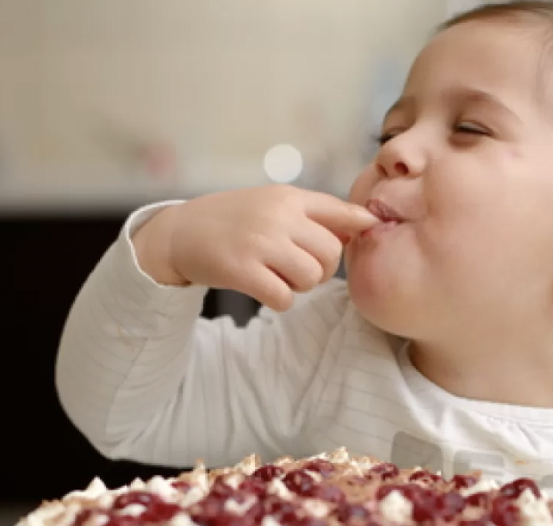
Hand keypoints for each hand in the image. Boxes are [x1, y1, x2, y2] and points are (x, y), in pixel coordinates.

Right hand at [132, 185, 378, 310]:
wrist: (180, 232)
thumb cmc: (235, 220)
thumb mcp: (273, 204)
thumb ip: (315, 214)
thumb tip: (362, 226)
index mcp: (288, 197)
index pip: (339, 210)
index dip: (360, 223)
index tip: (371, 229)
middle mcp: (277, 216)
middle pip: (330, 254)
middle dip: (321, 269)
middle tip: (298, 268)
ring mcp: (259, 242)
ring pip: (311, 278)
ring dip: (299, 286)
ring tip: (278, 275)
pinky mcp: (242, 270)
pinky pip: (285, 298)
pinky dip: (280, 300)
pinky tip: (264, 288)